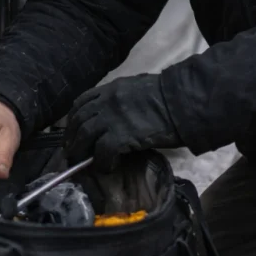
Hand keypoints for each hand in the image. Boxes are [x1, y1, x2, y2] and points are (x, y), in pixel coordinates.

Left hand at [64, 74, 179, 170]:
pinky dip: (102, 162)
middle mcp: (106, 101)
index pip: (81, 102)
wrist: (182, 102)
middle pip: (79, 120)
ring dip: (81, 152)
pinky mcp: (120, 136)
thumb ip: (123, 97)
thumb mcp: (139, 88)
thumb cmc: (169, 95)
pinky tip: (108, 167)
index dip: (73, 118)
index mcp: (111, 88)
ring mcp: (111, 118)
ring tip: (85, 162)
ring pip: (84, 136)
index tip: (73, 130)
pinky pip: (101, 152)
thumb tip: (117, 112)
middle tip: (73, 152)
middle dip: (72, 138)